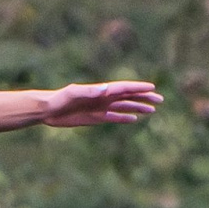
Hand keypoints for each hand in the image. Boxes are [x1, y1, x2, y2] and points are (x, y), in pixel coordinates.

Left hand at [42, 80, 163, 127]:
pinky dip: (124, 118)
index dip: (138, 88)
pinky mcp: (94, 118)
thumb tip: (105, 89)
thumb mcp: (73, 93)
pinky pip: (113, 118)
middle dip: (144, 98)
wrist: (48, 109)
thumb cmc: (59, 98)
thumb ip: (89, 90)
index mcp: (100, 91)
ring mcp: (100, 108)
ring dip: (137, 108)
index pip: (123, 89)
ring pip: (123, 108)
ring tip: (152, 110)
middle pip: (128, 97)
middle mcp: (103, 98)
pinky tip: (134, 119)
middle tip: (160, 100)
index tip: (152, 88)